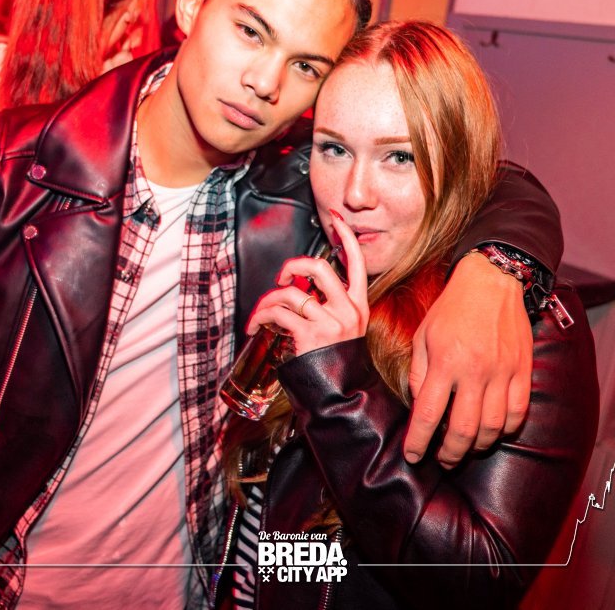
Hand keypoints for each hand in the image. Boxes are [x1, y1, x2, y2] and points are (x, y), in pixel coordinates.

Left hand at [245, 214, 368, 355]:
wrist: (341, 395)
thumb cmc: (336, 362)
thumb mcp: (345, 329)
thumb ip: (331, 307)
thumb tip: (303, 289)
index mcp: (358, 305)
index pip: (357, 262)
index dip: (346, 237)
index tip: (336, 219)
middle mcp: (348, 310)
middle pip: (318, 268)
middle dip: (292, 266)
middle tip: (282, 279)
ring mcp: (331, 323)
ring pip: (291, 293)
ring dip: (268, 301)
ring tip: (262, 313)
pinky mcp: (312, 336)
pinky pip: (279, 313)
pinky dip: (261, 317)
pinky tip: (256, 326)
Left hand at [405, 252, 531, 467]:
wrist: (492, 280)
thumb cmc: (452, 308)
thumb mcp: (423, 335)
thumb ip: (418, 372)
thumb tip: (417, 405)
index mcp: (445, 361)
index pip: (427, 414)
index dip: (418, 442)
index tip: (412, 456)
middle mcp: (475, 371)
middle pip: (462, 430)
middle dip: (449, 454)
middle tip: (441, 460)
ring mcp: (503, 372)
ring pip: (493, 428)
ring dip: (477, 445)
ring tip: (466, 447)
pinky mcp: (523, 370)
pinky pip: (518, 412)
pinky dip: (506, 430)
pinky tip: (494, 431)